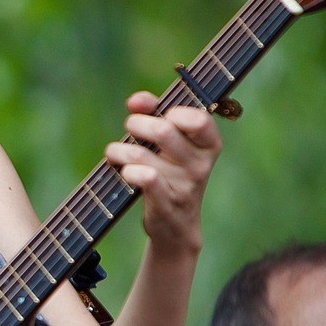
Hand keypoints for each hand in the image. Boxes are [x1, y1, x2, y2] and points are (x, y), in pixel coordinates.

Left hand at [106, 91, 222, 259]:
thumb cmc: (171, 173)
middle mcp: (201, 165)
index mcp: (209, 145)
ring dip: (119, 150)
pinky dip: (127, 171)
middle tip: (130, 129)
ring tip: (115, 153)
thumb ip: (155, 113)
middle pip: (162, 131)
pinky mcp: (166, 204)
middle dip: (136, 124)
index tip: (158, 113)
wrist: (176, 225)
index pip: (199, 118)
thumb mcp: (170, 143)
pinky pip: (144, 178)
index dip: (172, 110)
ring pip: (141, 155)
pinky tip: (124, 171)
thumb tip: (136, 100)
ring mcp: (185, 186)